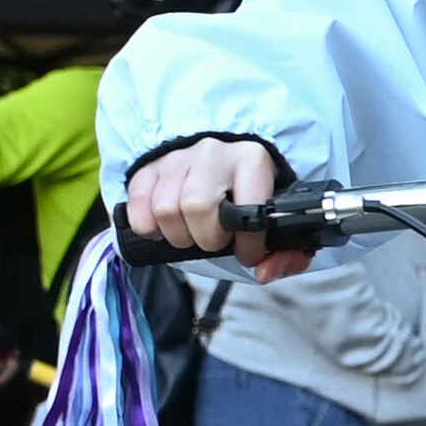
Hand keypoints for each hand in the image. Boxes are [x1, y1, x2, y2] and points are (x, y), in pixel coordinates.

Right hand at [124, 135, 301, 269]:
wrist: (227, 158)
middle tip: (216, 240)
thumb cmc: (253, 196)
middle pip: (197, 207)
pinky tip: (165, 227)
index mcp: (253, 161)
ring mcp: (178, 157)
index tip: (248, 251)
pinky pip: (138, 203)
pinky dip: (148, 226)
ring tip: (193, 233)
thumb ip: (287, 254)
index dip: (248, 243)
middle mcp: (213, 153)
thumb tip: (264, 272)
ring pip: (166, 208)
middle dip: (208, 238)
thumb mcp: (280, 220)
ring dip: (178, 235)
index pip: (246, 211)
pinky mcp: (151, 166)